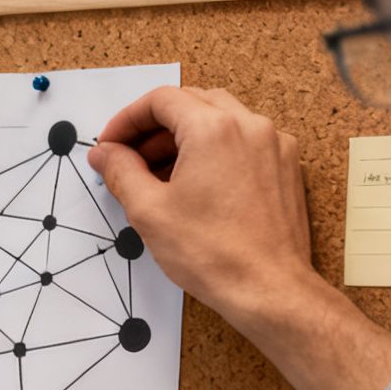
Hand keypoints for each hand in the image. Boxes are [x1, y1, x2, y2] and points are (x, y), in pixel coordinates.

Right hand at [87, 86, 320, 328]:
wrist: (269, 289)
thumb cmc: (213, 254)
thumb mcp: (149, 211)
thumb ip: (120, 171)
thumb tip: (104, 153)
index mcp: (213, 128)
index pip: (161, 100)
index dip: (127, 119)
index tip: (111, 144)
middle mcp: (249, 126)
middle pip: (192, 103)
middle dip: (155, 128)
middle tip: (129, 158)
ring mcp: (274, 145)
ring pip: (220, 120)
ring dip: (184, 139)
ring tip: (159, 176)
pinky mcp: (286, 167)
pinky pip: (244, 142)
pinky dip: (215, 151)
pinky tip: (197, 185)